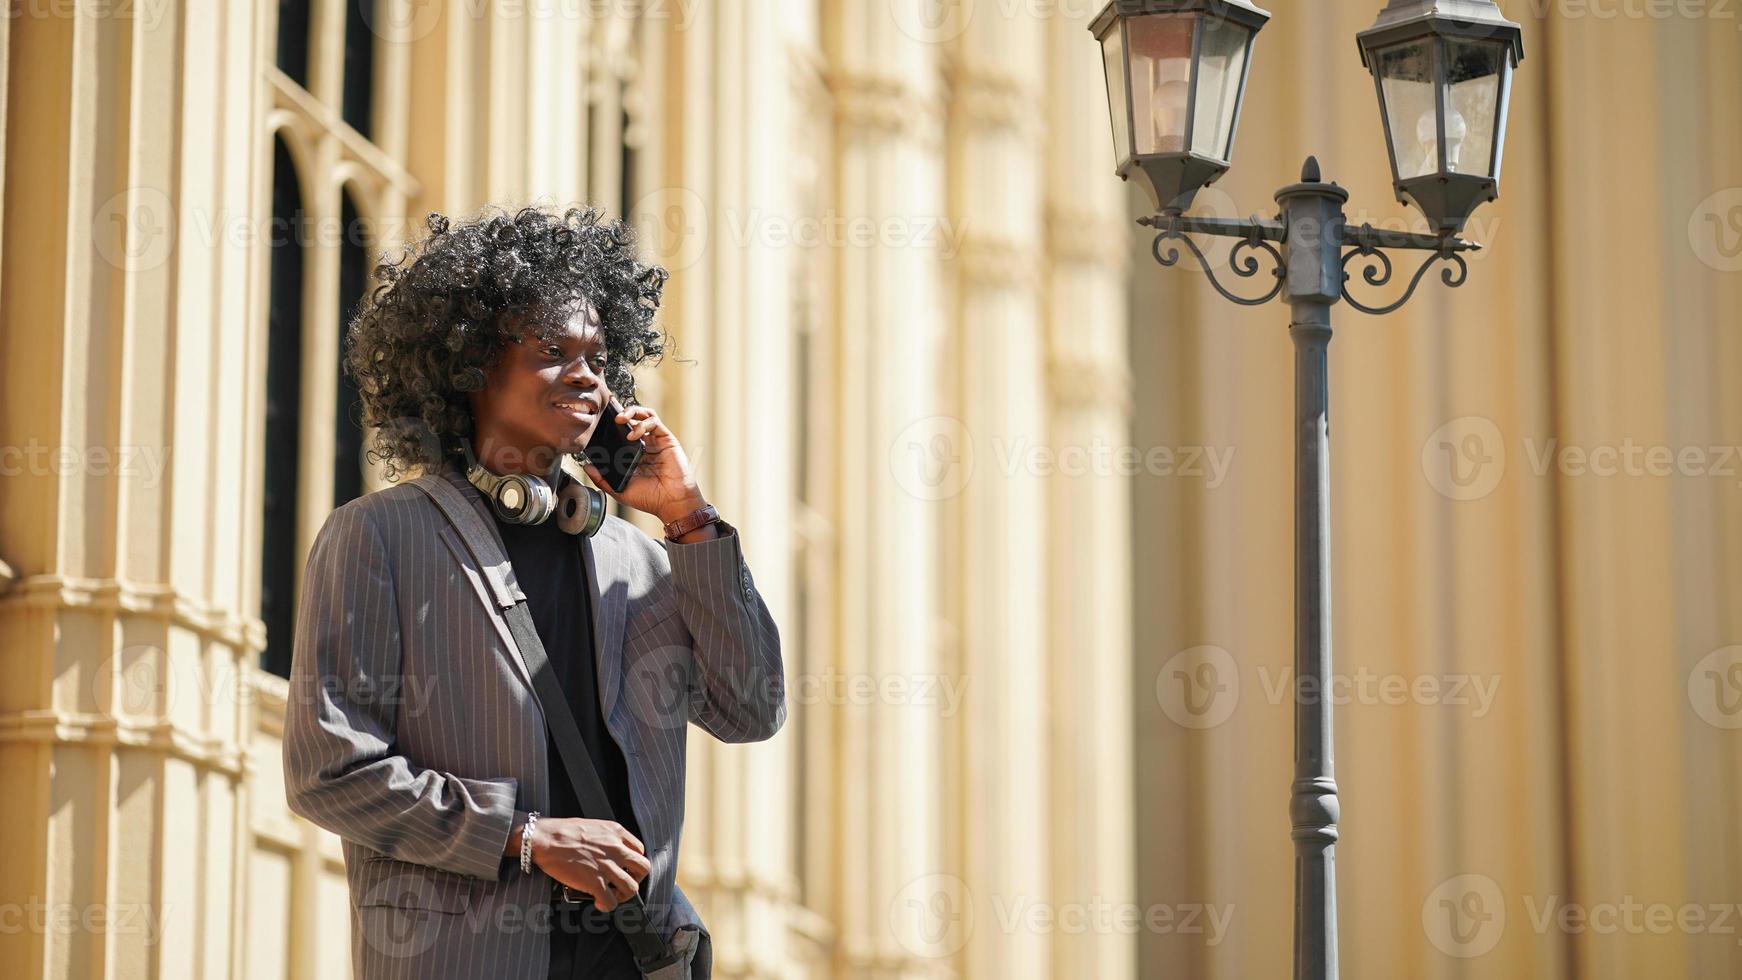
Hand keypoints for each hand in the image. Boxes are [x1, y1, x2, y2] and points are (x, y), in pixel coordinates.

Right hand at [529, 817, 650, 911]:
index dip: (633, 862)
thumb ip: (606, 837)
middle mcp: (616, 849)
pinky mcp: (595, 882)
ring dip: (623, 895)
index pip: (639, 850)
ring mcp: (607, 866)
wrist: (545, 838)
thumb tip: (607, 849)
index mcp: (616, 832)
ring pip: (631, 888)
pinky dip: (606, 905)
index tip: (626, 868)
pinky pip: (611, 902)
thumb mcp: (593, 825)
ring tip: (612, 895)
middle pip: (643, 868)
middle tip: (624, 882)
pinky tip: (598, 902)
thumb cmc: (561, 831)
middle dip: (636, 878)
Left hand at [581, 404, 709, 524]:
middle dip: (622, 412)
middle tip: (611, 414)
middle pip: (634, 420)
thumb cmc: (650, 499)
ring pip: (645, 416)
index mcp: (635, 456)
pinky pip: (655, 422)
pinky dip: (642, 423)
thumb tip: (586, 467)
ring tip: (620, 419)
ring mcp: (657, 442)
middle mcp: (646, 446)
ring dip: (632, 412)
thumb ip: (602, 479)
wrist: (671, 503)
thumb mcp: (620, 490)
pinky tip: (633, 434)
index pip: (623, 433)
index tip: (601, 420)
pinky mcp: (667, 440)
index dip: (614, 425)